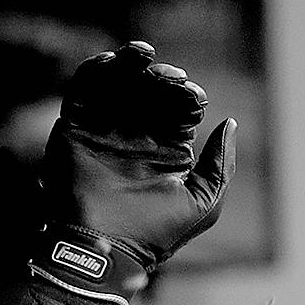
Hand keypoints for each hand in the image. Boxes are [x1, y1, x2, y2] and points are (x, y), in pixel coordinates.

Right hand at [33, 42, 234, 304]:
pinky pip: (83, 90)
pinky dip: (96, 70)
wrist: (101, 251)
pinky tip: (113, 61)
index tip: (193, 96)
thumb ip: (221, 165)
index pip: (179, 110)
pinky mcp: (75, 127)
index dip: (187, 96)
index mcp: (166, 149)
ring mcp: (104, 130)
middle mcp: (135, 136)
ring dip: (131, 64)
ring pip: (119, 84)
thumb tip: (229, 123)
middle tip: (170, 78)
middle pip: (151, 92)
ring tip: (143, 53)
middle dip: (162, 80)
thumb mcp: (202, 203)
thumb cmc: (155, 233)